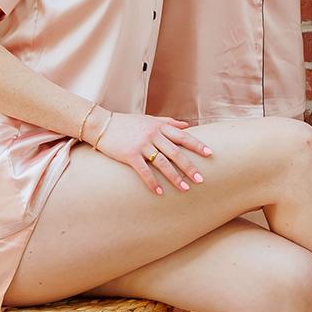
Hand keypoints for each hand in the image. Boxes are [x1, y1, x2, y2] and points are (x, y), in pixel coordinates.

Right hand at [94, 114, 213, 195]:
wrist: (102, 124)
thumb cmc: (126, 123)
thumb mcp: (149, 119)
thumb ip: (168, 122)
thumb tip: (186, 125)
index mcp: (159, 127)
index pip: (183, 136)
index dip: (197, 145)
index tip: (210, 154)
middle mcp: (153, 135)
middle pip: (176, 153)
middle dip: (189, 167)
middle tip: (201, 179)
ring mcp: (142, 145)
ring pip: (163, 163)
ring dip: (175, 177)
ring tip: (185, 189)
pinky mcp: (130, 155)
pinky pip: (144, 171)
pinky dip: (152, 182)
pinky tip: (159, 193)